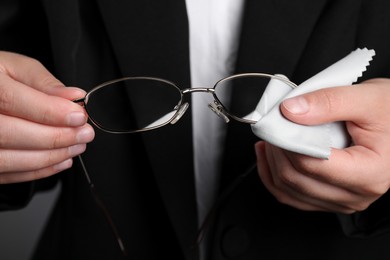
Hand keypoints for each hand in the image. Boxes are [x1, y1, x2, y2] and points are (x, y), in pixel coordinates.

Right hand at [0, 52, 94, 183]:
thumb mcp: (12, 66)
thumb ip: (42, 82)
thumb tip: (73, 97)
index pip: (13, 101)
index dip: (51, 112)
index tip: (79, 116)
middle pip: (11, 133)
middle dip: (56, 137)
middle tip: (84, 133)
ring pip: (9, 159)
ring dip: (51, 156)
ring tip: (76, 146)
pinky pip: (7, 174)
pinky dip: (38, 171)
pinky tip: (61, 160)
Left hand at [255, 78, 389, 213]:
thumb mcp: (366, 98)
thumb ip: (328, 102)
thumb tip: (290, 111)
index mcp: (369, 173)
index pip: (312, 163)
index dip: (286, 141)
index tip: (277, 120)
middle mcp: (355, 194)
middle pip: (296, 179)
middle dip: (276, 150)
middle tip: (271, 125)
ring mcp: (341, 200)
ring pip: (288, 191)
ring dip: (271, 163)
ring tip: (270, 138)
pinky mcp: (329, 198)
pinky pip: (290, 196)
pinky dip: (273, 176)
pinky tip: (269, 156)